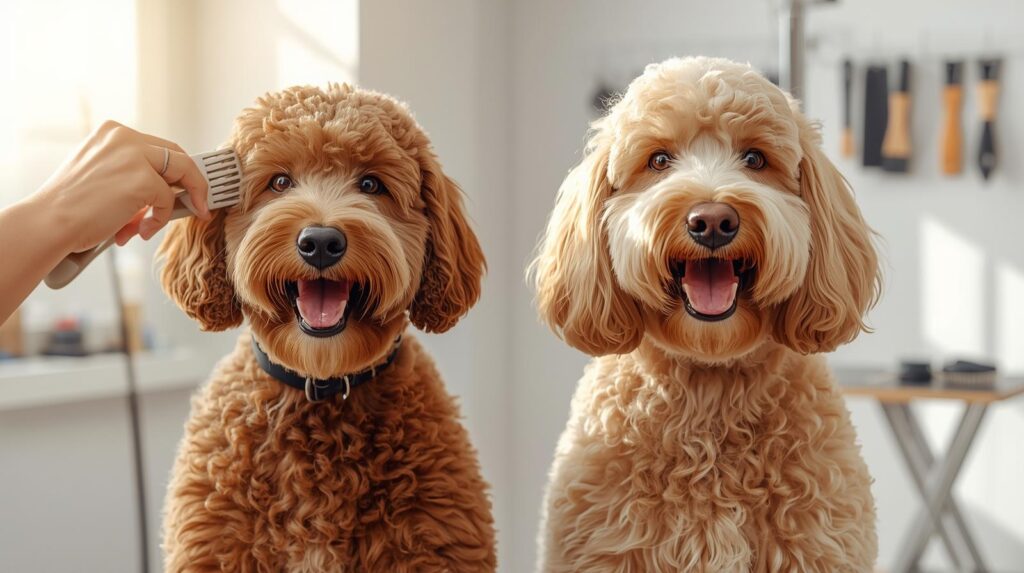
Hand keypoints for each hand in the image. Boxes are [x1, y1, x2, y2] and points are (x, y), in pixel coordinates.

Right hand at [32, 120, 210, 253]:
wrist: (49, 223)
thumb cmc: (71, 207)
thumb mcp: (105, 177)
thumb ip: (135, 175)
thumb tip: (170, 190)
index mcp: (113, 133)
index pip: (160, 148)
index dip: (178, 171)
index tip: (189, 190)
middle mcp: (124, 137)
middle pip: (178, 156)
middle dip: (191, 184)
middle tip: (196, 206)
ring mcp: (135, 155)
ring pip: (182, 176)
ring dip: (169, 207)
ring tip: (143, 228)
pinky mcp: (143, 179)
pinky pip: (168, 201)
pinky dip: (158, 220)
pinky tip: (136, 231)